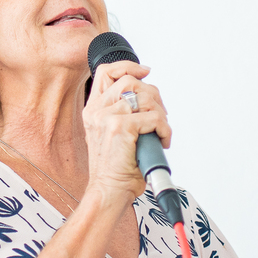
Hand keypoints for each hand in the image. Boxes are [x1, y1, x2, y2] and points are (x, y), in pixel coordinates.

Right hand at [82, 60, 171, 202]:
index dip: (128, 66)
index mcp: (92, 110)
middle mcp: (96, 111)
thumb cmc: (114, 169)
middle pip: (130, 81)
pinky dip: (164, 129)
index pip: (105, 72)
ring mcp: (106, 118)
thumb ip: (122, 113)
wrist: (108, 191)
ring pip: (145, 97)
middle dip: (153, 95)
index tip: (144, 72)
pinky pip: (153, 117)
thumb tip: (147, 98)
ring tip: (159, 131)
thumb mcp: (112, 134)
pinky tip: (161, 141)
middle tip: (159, 114)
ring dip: (160, 113)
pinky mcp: (120, 128)